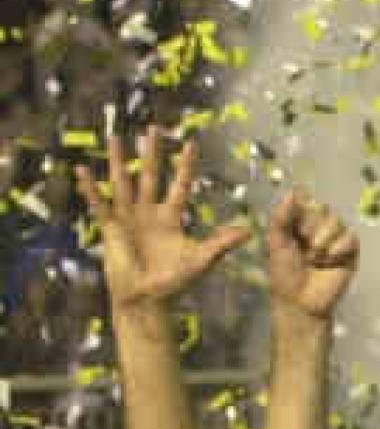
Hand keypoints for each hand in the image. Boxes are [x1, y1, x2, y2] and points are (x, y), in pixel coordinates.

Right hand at [76, 126, 249, 311]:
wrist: (147, 301)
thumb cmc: (174, 283)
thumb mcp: (200, 260)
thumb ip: (221, 244)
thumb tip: (250, 231)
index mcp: (171, 218)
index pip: (180, 184)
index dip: (185, 165)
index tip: (190, 143)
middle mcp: (149, 213)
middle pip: (151, 175)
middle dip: (152, 152)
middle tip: (154, 127)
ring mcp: (128, 218)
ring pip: (123, 182)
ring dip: (118, 161)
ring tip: (113, 138)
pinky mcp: (110, 228)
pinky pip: (99, 204)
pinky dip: (89, 188)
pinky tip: (81, 171)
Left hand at [266, 188, 358, 320]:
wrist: (301, 302)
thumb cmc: (284, 275)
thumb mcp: (276, 244)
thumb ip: (282, 218)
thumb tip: (292, 191)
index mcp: (299, 223)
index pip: (305, 200)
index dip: (301, 209)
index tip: (294, 226)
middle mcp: (318, 227)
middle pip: (322, 207)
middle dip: (311, 227)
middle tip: (303, 246)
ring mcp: (335, 238)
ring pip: (336, 221)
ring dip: (323, 240)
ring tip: (315, 258)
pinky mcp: (350, 251)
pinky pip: (350, 237)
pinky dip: (337, 249)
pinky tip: (329, 262)